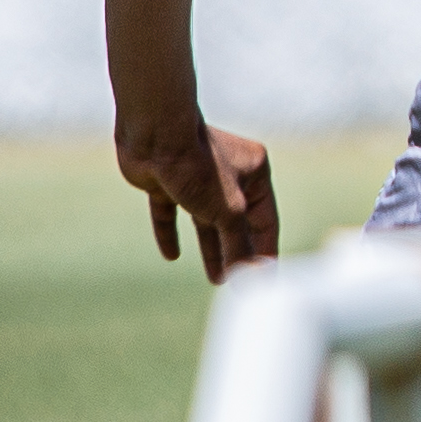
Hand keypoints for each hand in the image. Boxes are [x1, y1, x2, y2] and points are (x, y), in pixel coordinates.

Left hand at [118, 118, 279, 282]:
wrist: (155, 137)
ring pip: (205, 222)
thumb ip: (238, 245)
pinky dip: (170, 233)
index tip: (265, 279)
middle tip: (239, 284)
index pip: (265, 221)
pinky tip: (171, 255)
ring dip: (210, 249)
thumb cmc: (199, 167)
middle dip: (236, 254)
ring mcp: (195, 179)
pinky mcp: (166, 183)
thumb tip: (250, 275)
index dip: (264, 251)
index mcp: (254, 174)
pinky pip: (170, 214)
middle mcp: (228, 175)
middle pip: (235, 224)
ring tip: (216, 278)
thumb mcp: (227, 213)